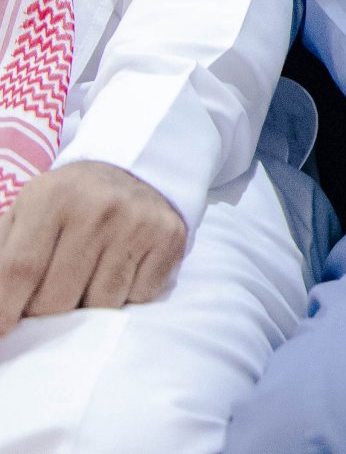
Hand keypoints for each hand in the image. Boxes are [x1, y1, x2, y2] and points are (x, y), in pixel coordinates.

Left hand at [0, 162, 186, 337]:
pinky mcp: (169, 238)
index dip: (3, 310)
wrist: (136, 173)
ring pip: (100, 305)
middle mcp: (98, 206)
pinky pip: (138, 298)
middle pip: (56, 298)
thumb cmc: (67, 205)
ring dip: (86, 309)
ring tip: (83, 286)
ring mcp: (138, 222)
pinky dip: (124, 299)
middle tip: (45, 302)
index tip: (2, 332)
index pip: (18, 269)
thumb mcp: (25, 213)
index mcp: (51, 196)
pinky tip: (118, 274)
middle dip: (44, 314)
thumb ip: (1, 256)